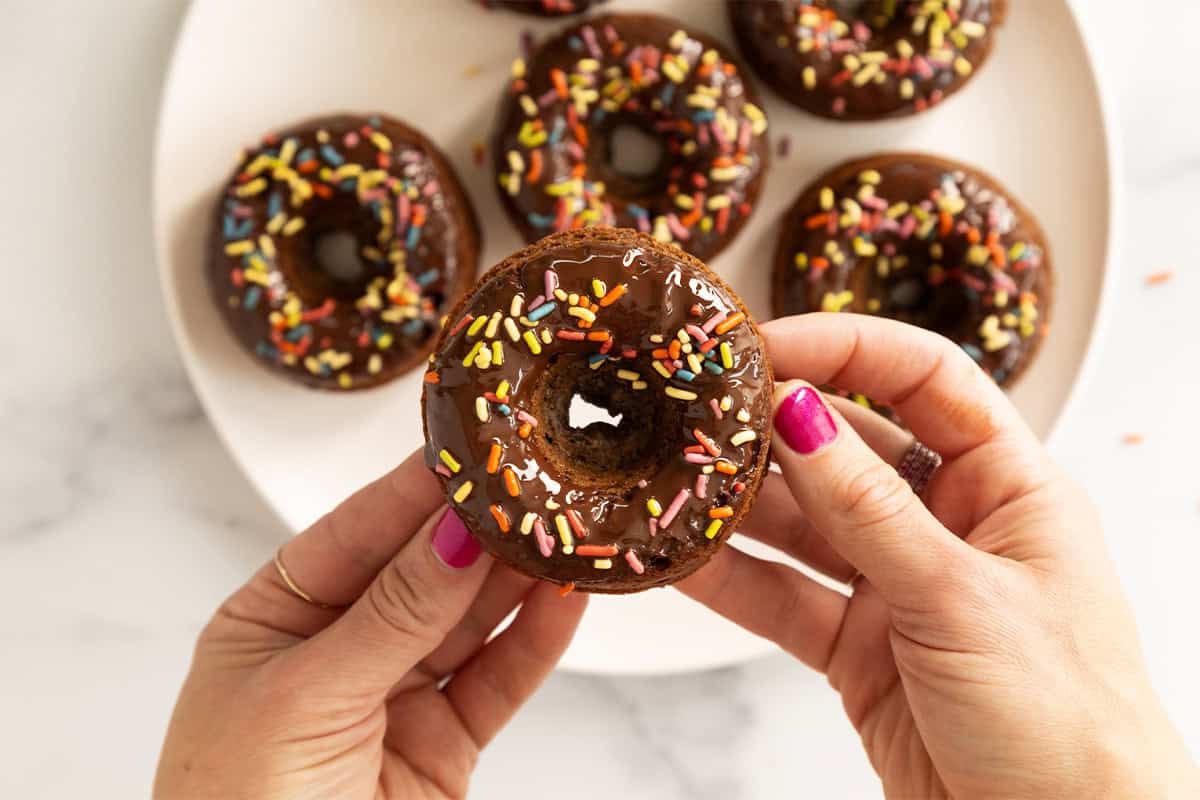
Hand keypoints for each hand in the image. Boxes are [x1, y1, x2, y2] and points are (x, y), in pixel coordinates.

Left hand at [154, 451, 586, 798]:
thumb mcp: (307, 697)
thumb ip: (394, 613)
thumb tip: (456, 531)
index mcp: (274, 618)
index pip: (356, 533)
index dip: (415, 488)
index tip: (473, 443)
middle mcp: (336, 649)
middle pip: (422, 571)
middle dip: (479, 527)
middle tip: (538, 478)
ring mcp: (394, 695)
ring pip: (469, 620)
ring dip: (520, 576)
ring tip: (568, 526)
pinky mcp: (444, 744)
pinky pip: (498, 679)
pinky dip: (537, 641)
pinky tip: (568, 598)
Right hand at [680, 313, 1198, 798]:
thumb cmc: (1065, 722)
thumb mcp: (961, 598)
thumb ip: (868, 510)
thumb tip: (798, 414)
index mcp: (1008, 488)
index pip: (925, 378)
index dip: (845, 348)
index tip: (766, 347)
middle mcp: (948, 525)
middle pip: (848, 447)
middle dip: (772, 428)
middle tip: (698, 411)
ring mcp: (898, 586)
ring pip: (803, 524)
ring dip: (739, 506)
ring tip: (671, 481)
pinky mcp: (857, 647)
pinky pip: (783, 597)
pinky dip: (733, 580)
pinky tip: (681, 558)